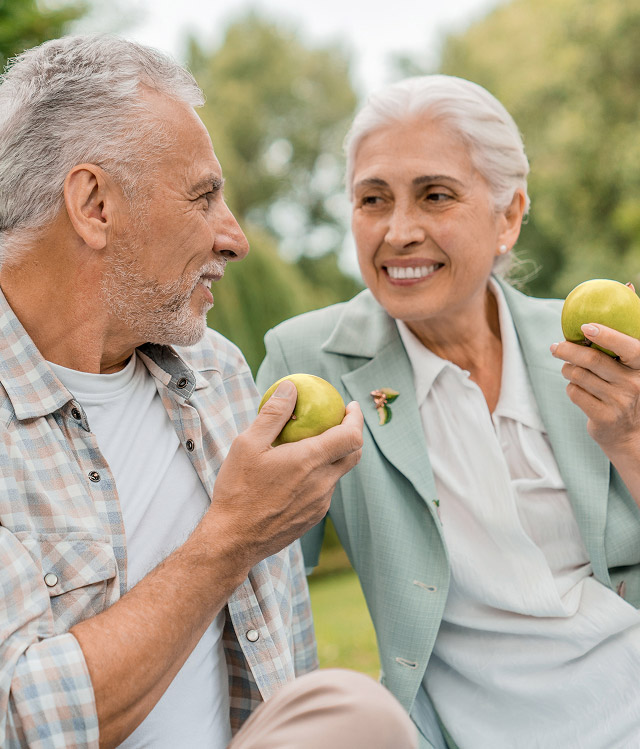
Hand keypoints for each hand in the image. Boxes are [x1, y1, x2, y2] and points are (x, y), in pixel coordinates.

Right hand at [208, 380, 362, 568]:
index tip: (350, 406)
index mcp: (310, 461)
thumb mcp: (248, 444)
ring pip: (337, 473)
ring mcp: (320, 503)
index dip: (356, 418)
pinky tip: (297, 473)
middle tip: (338, 421)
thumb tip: (291, 387)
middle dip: (352, 434)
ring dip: (332, 456)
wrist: (234, 540)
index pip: (351, 436)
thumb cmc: (238, 489)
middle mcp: (323, 483)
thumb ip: (273, 414)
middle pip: (353, 454)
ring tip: (310, 446)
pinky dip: (320, 475)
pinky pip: (324, 490)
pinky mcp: (313, 518)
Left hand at [551, 323, 639, 454]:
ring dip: (567, 370)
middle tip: (556, 347)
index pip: (629, 348)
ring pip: (579, 375)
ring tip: (568, 370)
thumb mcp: (628, 373)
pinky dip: (571, 387)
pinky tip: (577, 389)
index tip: (585, 327)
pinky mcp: (603, 416)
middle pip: (592, 359)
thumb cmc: (623, 394)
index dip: (607, 335)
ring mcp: (619, 402)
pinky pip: (575, 392)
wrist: (630, 435)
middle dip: (568, 350)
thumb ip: (614, 356)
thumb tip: (581, 333)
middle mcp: (634, 384)